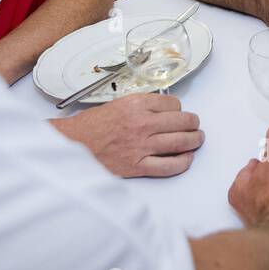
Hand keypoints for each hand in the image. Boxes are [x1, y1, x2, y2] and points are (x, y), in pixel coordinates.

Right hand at [52, 92, 203, 177]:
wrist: (71, 145)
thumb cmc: (91, 126)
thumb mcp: (117, 104)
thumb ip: (141, 106)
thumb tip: (163, 110)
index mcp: (136, 104)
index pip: (172, 103)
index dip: (178, 108)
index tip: (178, 111)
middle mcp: (142, 123)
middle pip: (182, 121)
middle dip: (193, 123)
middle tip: (195, 125)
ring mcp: (141, 146)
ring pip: (180, 142)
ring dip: (194, 140)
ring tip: (197, 139)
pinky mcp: (138, 166)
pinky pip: (169, 166)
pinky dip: (183, 163)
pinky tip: (187, 159)